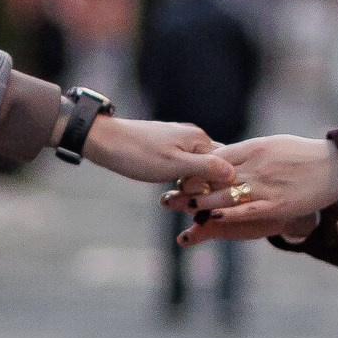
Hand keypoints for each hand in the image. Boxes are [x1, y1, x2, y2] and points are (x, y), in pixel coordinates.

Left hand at [80, 116, 225, 189]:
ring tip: (174, 196)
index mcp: (200, 140)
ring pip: (198, 170)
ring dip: (190, 186)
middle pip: (213, 168)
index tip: (201, 200)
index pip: (225, 167)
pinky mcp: (168, 148)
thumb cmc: (137, 154)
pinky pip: (184, 167)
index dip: (217, 187)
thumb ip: (206, 168)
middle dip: (202, 187)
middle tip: (181, 198)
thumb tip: (234, 173)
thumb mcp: (174, 165)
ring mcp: (180, 141)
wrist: (103, 141)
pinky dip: (180, 180)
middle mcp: (194, 137)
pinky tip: (171, 188)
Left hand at [175, 133, 337, 241]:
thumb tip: (223, 155)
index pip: (218, 157)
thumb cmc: (304, 154)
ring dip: (202, 202)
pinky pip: (247, 211)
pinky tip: (210, 219)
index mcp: (255, 148)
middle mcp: (257, 166)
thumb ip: (248, 151)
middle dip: (191, 188)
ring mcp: (266, 186)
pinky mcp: (276, 204)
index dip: (196, 168)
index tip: (179, 176)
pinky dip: (226, 215)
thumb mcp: (274, 144)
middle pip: (216, 177)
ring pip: (227, 195)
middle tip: (169, 196)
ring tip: (182, 208)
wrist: (335, 167)